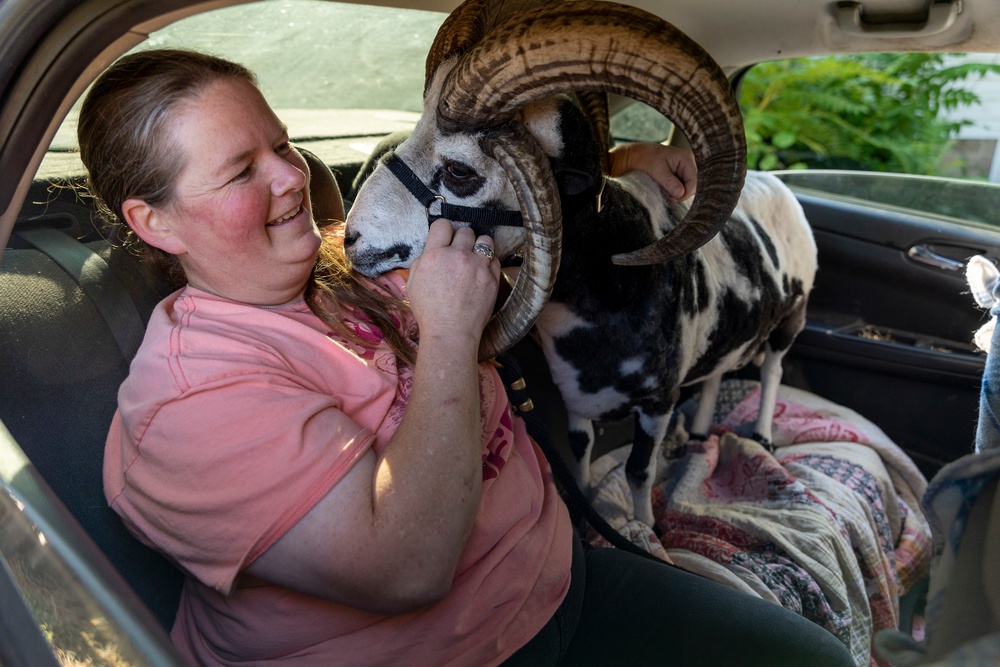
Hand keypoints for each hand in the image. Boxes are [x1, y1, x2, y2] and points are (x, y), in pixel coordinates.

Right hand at [406, 219, 500, 343]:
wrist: (451, 332)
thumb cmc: (429, 312)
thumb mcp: (412, 284)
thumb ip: (421, 262)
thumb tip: (430, 251)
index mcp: (434, 255)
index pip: (443, 224)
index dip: (444, 230)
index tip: (445, 238)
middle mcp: (458, 256)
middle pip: (466, 231)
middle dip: (462, 240)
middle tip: (459, 253)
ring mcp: (478, 266)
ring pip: (485, 240)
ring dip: (479, 247)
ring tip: (475, 258)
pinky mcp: (492, 278)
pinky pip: (495, 259)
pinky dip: (489, 263)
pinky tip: (482, 272)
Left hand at [609, 142, 696, 201]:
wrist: (636, 155)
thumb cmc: (646, 158)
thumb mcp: (657, 171)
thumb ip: (670, 182)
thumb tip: (681, 194)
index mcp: (686, 159)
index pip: (694, 181)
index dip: (686, 193)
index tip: (673, 198)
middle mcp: (688, 164)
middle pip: (692, 186)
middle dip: (681, 194)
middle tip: (668, 196)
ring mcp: (684, 170)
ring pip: (686, 188)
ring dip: (677, 193)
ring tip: (665, 192)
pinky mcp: (678, 175)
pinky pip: (680, 187)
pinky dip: (673, 191)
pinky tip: (665, 190)